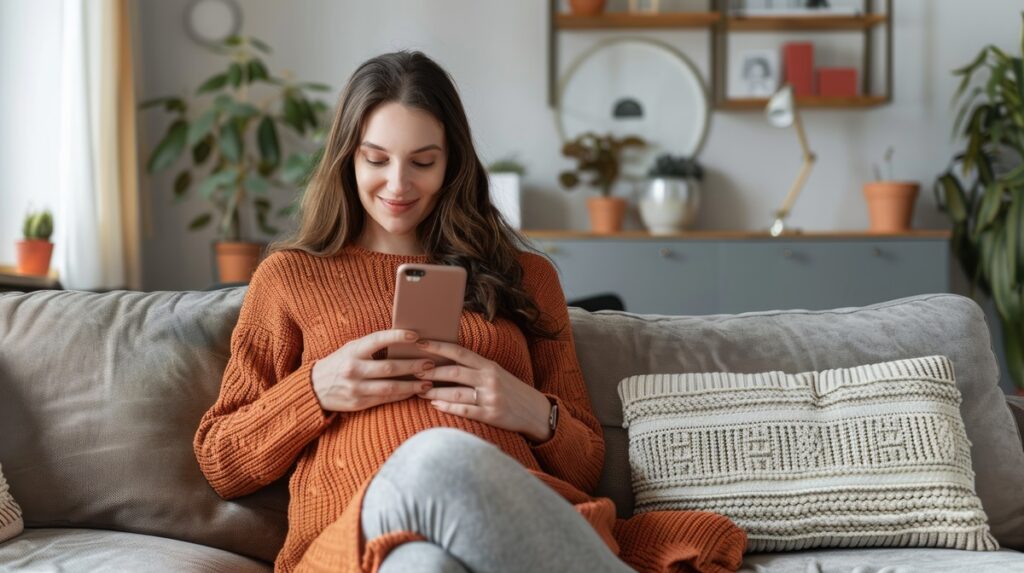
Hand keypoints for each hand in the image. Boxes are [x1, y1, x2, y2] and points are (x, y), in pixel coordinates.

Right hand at [312, 329, 435, 411]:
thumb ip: (371, 346)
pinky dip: (402, 395)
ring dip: (412, 385)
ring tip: (429, 381)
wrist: (313, 388)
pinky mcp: (359, 403)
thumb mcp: (350, 349)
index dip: (397, 336)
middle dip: (413, 365)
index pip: (377, 340)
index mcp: (352, 351)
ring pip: (390, 387)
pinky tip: (414, 392)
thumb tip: (403, 340)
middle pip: (389, 368)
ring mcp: (356, 388)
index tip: (415, 335)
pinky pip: (385, 399)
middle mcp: (353, 369)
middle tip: (431, 363)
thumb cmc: (338, 363)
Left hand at [413, 339, 553, 442]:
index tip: (420, 343)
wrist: (536, 411)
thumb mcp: (496, 373)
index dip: (438, 346)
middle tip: (412, 370)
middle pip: (453, 372)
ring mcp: (490, 397)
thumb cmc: (511, 390)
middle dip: (430, 371)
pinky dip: (448, 407)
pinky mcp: (491, 415)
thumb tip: (446, 361)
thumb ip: (475, 367)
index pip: (459, 352)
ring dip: (434, 392)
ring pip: (455, 392)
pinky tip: (435, 406)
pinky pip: (465, 410)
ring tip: (418, 390)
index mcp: (489, 365)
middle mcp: (489, 379)